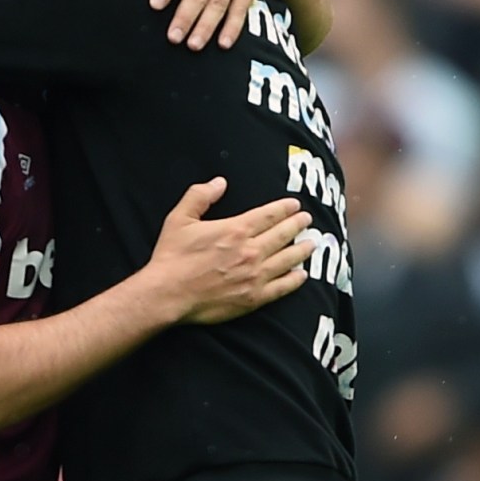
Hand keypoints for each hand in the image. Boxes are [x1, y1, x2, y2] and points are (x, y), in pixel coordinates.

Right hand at [146, 177, 313, 324]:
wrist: (168, 293)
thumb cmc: (172, 256)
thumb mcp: (180, 218)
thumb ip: (200, 196)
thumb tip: (219, 182)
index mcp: (235, 230)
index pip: (268, 215)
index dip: (284, 208)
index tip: (295, 205)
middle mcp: (250, 251)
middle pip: (282, 235)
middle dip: (297, 225)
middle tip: (308, 220)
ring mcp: (254, 276)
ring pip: (287, 260)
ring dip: (301, 250)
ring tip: (311, 244)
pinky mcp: (253, 298)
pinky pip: (281, 288)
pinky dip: (294, 280)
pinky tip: (302, 275)